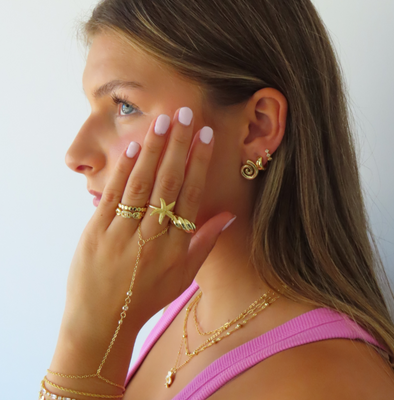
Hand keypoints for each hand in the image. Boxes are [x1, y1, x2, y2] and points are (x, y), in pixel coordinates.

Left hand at [61, 107, 234, 349]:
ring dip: (154, 149)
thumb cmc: (147, 297)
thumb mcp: (183, 276)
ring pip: (142, 183)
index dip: (199, 163)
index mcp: (175, 247)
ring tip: (163, 121)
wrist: (103, 320)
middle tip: (186, 114)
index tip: (206, 136)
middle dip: (179, 145)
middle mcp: (152, 236)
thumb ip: (205, 242)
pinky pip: (113, 195)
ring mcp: (122, 232)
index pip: (191, 196)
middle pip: (168, 183)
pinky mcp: (96, 231)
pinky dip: (125, 169)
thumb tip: (228, 214)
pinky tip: (135, 146)